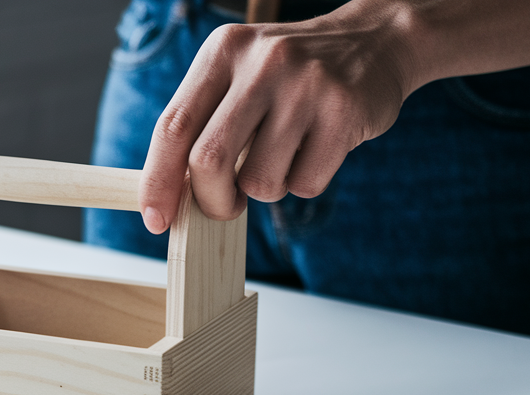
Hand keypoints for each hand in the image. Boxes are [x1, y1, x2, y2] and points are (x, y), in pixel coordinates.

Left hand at [139, 5, 417, 232]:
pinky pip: (305, 184)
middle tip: (226, 206)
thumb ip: (202, 125)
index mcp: (222, 52)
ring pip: (259, 181)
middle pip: (208, 160)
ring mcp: (306, 85)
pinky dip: (304, 183)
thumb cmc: (289, 76)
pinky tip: (317, 149)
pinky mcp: (345, 111)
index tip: (154, 219)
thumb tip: (168, 197)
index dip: (157, 180)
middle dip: (211, 200)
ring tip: (283, 157)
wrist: (375, 42)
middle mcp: (261, 63)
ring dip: (266, 189)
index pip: (173, 126)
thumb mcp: (238, 76)